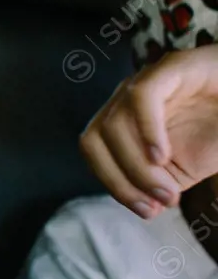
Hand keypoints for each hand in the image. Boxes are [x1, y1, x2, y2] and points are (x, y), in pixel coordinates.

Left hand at [79, 45, 217, 218]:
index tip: (146, 211)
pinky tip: (162, 156)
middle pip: (94, 139)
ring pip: (115, 124)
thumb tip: (146, 207)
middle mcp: (126, 99)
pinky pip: (143, 96)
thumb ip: (161, 184)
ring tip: (170, 191)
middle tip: (157, 203)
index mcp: (123, 120)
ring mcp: (146, 80)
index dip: (113, 184)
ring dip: (137, 167)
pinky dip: (147, 130)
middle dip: (119, 180)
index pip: (94, 150)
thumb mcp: (185, 166)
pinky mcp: (172, 67)